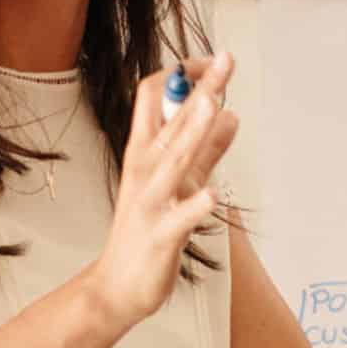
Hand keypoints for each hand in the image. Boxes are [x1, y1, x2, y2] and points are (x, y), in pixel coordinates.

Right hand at [84, 52, 238, 331]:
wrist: (115, 287)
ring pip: (173, 161)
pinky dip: (194, 206)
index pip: (153, 96)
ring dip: (194, 133)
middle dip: (200, 90)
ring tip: (215, 106)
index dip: (182, 75)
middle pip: (170, 120)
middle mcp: (144, 171)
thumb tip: (231, 113)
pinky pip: (178, 218)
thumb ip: (206, 151)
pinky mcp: (160, 236)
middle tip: (227, 60)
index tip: (211, 63)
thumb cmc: (146, 233)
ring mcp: (150, 203)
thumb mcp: (178, 184)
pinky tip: (212, 196)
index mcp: (144, 153)